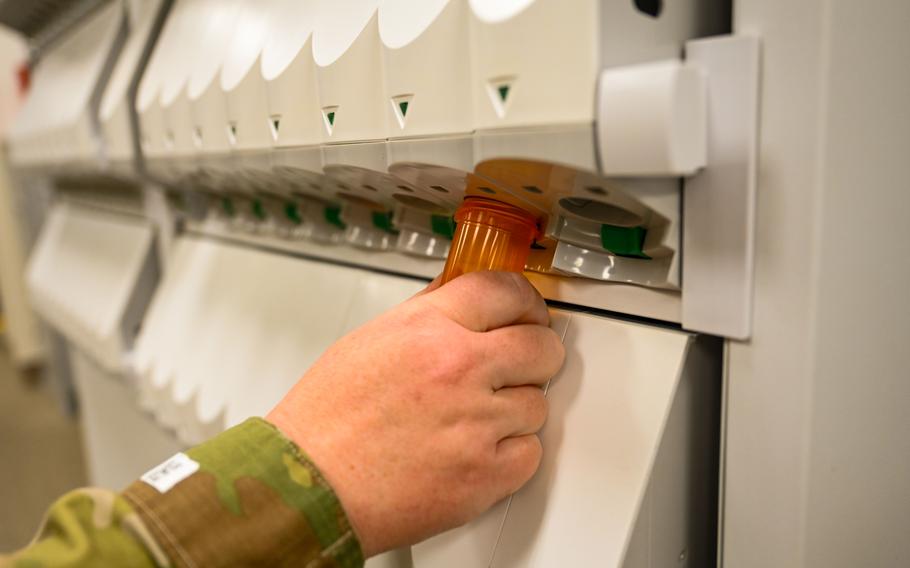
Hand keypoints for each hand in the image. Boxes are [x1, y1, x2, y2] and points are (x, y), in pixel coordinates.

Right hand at [267, 271, 564, 556]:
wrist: (307, 486)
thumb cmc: (325, 421)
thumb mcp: (369, 340)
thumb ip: (426, 315)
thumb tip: (459, 299)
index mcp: (428, 329)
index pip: (507, 291)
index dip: (526, 301)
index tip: (529, 311)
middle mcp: (458, 368)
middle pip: (542, 346)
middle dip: (535, 354)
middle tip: (520, 364)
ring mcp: (476, 422)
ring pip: (537, 403)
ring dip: (515, 410)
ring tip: (474, 418)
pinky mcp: (484, 474)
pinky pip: (530, 453)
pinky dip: (510, 455)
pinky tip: (476, 450)